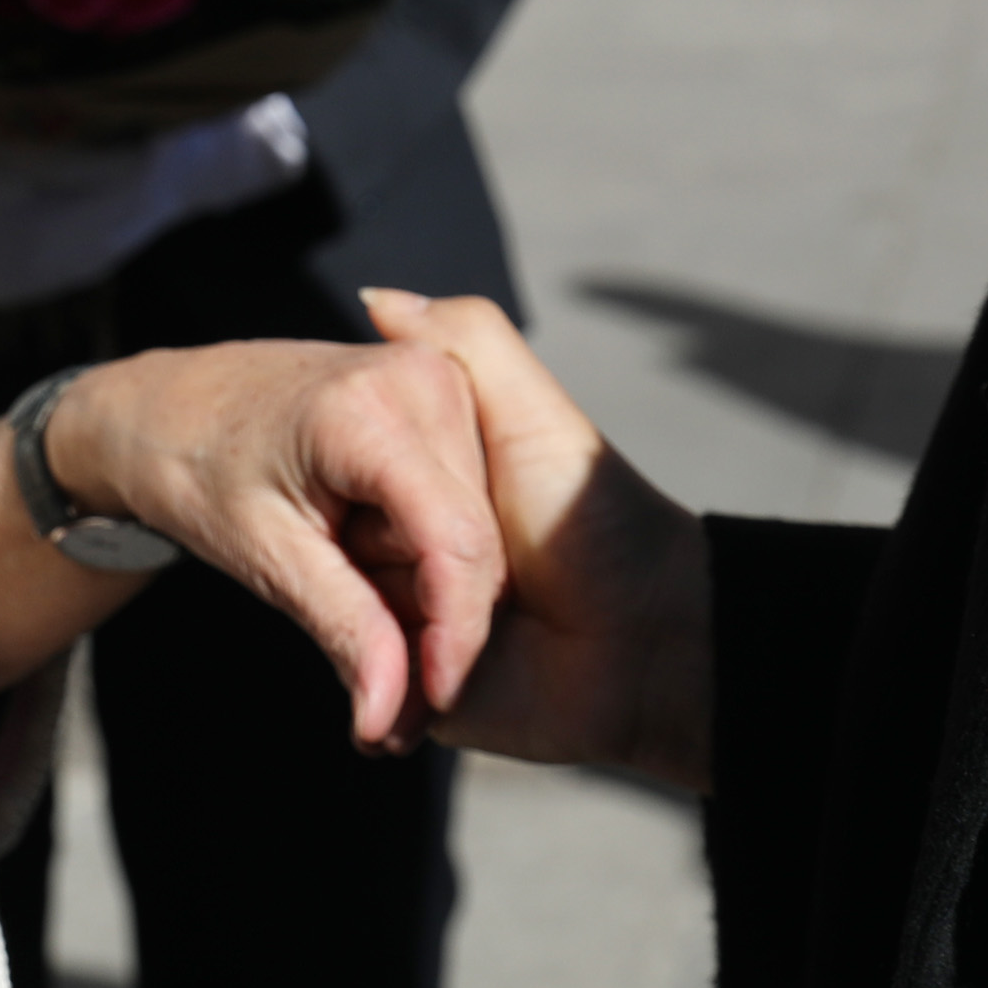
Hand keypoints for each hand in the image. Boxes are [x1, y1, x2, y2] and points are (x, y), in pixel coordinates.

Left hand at [21, 336, 501, 751]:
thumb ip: (343, 630)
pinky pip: (465, 508)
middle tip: (368, 678)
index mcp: (368, 410)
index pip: (455, 540)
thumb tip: (390, 714)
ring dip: (429, 595)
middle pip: (475, 544)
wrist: (175, 405)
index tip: (432, 704)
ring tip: (351, 590)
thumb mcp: (263, 555)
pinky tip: (370, 561)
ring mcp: (440, 385)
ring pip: (478, 535)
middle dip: (436, 628)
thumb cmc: (201, 467)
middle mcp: (422, 381)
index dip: (457, 635)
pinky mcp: (445, 402)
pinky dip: (428, 562)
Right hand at [361, 287, 715, 793]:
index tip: (403, 481)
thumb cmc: (591, 516)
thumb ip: (465, 342)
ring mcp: (410, 616)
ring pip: (345, 609)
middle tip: (459, 563)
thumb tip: (376, 298)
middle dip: (377, 552)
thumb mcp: (529, 412)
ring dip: (381, 621)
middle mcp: (412, 543)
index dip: (376, 475)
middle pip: (343, 539)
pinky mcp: (414, 688)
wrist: (645, 645)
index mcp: (431, 476)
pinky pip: (367, 682)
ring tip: (451, 622)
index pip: (357, 466)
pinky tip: (412, 681)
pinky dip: (380, 684)